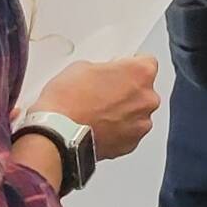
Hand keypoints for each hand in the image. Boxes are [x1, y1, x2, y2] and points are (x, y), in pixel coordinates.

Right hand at [35, 54, 160, 158]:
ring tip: (97, 112)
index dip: (128, 66)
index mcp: (141, 73)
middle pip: (143, 90)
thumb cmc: (68, 101)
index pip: (146, 62)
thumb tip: (106, 75)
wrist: (59, 134)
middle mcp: (148, 99)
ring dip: (123, 112)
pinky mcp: (132, 143)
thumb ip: (106, 69)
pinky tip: (98, 126)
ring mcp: (142, 123)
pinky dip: (118, 130)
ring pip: (137, 113)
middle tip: (103, 92)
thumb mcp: (83, 67)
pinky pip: (129, 132)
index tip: (118, 70)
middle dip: (127, 90)